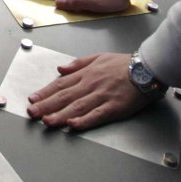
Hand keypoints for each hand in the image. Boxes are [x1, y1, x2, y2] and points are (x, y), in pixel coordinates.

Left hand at [26, 52, 156, 130]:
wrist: (148, 67)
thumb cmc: (125, 63)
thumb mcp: (99, 57)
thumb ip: (78, 64)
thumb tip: (60, 69)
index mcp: (87, 73)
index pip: (61, 84)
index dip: (45, 92)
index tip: (32, 99)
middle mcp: (91, 84)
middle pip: (65, 96)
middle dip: (46, 105)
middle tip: (32, 113)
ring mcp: (102, 96)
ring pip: (77, 107)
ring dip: (60, 114)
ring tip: (47, 121)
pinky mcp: (114, 107)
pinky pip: (97, 115)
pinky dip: (84, 120)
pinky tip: (73, 124)